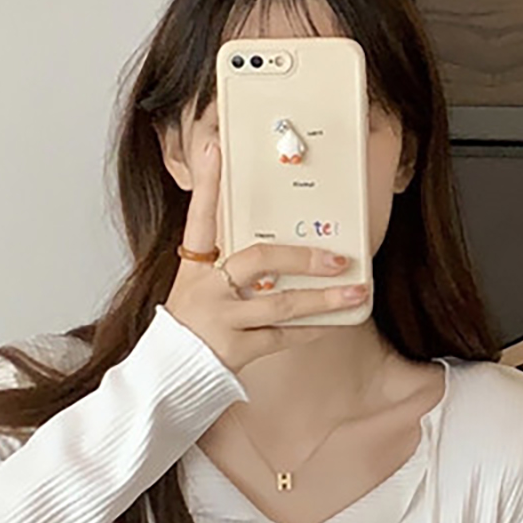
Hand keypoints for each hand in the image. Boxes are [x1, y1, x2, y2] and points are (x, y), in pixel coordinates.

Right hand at [163, 134, 368, 373]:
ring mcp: (220, 318)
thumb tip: (277, 251)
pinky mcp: (234, 349)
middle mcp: (206, 288)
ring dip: (324, 299)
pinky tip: (332, 323)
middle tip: (339, 257)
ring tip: (356, 293)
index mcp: (194, 266)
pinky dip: (310, 330)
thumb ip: (226, 266)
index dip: (209, 183)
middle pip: (260, 259)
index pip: (200, 216)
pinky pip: (282, 337)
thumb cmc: (191, 326)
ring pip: (282, 304)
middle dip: (304, 257)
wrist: (165, 374)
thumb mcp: (196, 288)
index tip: (216, 148)